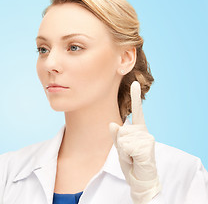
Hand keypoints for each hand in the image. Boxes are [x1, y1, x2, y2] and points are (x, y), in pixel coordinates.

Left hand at [109, 81, 161, 203]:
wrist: (141, 178)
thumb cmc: (131, 161)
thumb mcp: (120, 147)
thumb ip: (116, 135)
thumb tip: (112, 123)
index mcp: (138, 129)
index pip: (137, 111)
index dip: (135, 96)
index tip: (134, 82)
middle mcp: (143, 131)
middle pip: (120, 130)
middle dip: (120, 144)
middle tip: (129, 154)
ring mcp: (146, 137)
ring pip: (122, 139)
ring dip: (123, 151)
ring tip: (132, 157)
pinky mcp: (147, 146)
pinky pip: (126, 147)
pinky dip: (127, 155)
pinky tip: (135, 159)